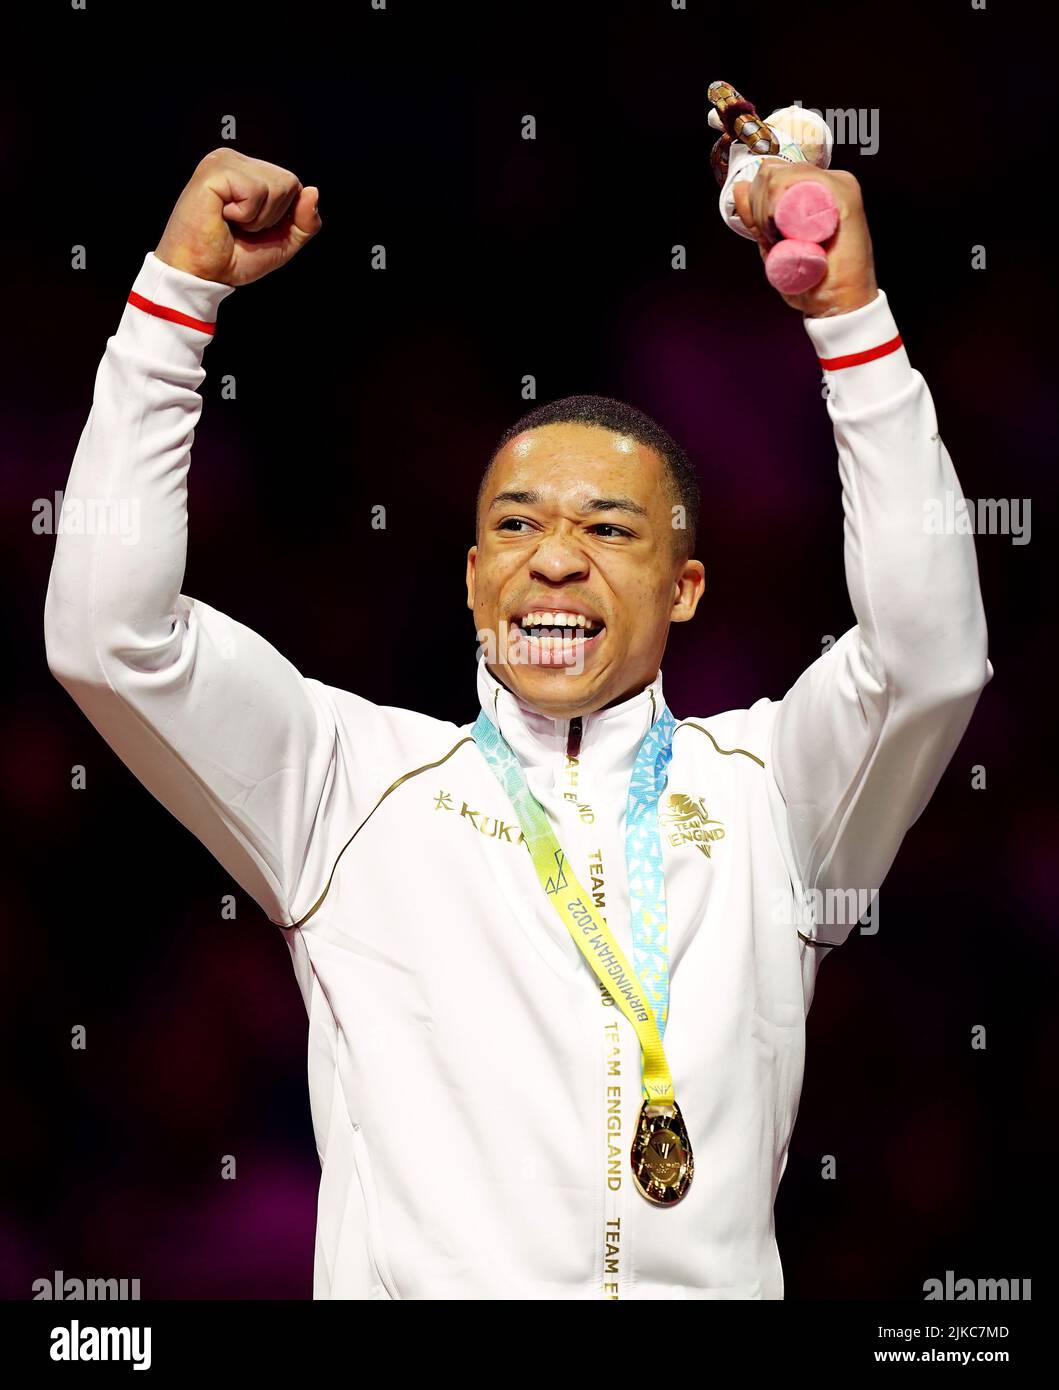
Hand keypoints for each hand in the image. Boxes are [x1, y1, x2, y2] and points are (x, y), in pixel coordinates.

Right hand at [154, 148, 321, 286]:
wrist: (201, 274)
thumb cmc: (232, 257)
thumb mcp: (282, 242)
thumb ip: (305, 222)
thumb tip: (313, 192)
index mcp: (250, 173)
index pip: (293, 186)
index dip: (284, 217)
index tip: (254, 229)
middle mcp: (237, 161)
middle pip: (290, 183)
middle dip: (273, 217)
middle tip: (240, 227)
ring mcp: (225, 161)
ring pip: (277, 186)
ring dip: (258, 218)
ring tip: (231, 222)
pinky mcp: (216, 169)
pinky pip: (257, 191)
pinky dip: (246, 215)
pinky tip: (222, 216)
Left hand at [732, 163, 876, 317]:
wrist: (840, 304)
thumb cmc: (812, 279)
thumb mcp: (774, 245)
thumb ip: (756, 218)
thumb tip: (739, 187)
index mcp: (814, 189)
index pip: (772, 173)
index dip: (756, 200)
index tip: (763, 231)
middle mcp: (828, 181)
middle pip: (773, 171)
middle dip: (758, 205)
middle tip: (773, 237)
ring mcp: (838, 185)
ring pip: (780, 175)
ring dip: (766, 209)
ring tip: (782, 238)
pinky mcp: (844, 194)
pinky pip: (797, 182)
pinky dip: (778, 205)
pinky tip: (785, 231)